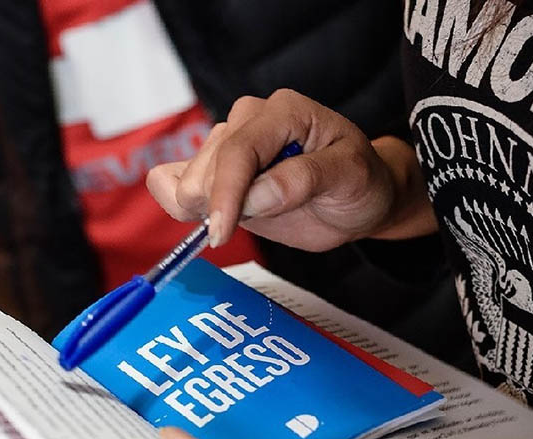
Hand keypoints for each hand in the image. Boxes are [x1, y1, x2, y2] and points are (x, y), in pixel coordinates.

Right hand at [146, 90, 409, 251]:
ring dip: (206, 209)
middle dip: (218, 205)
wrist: (358, 199)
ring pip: (187, 179)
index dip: (225, 193)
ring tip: (251, 218)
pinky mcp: (217, 172)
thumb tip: (254, 196)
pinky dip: (177, 203)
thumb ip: (304, 181)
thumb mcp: (350, 178)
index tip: (220, 233)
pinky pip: (172, 181)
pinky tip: (201, 217)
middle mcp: (249, 120)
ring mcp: (229, 145)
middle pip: (206, 166)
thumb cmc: (360, 182)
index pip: (239, 150)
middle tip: (253, 224)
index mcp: (284, 112)